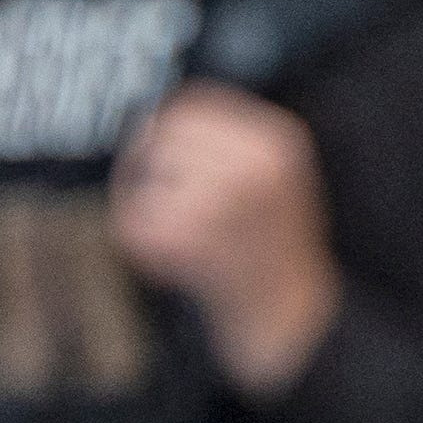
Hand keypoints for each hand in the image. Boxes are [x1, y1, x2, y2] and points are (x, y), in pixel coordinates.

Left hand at [110, 83, 342, 396]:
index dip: (164, 127)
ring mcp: (222, 199)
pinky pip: (133, 219)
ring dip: (144, 205)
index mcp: (276, 140)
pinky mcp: (190, 237)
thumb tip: (148, 116)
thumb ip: (224, 141)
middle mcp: (253, 163)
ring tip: (178, 237)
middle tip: (163, 205)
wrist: (290, 317)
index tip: (156, 153)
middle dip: (150, 168)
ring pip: (144, 175)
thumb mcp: (273, 173)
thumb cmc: (272, 246)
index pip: (192, 104)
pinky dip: (138, 240)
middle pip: (161, 137)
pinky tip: (171, 262)